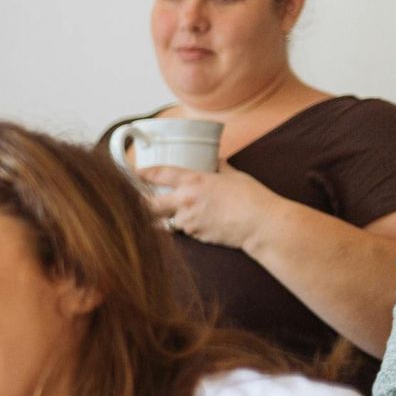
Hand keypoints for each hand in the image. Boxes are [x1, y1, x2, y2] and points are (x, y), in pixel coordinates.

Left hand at [138, 164, 280, 251]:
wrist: (262, 224)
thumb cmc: (252, 197)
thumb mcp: (235, 176)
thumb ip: (220, 167)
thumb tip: (215, 160)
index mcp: (194, 181)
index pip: (159, 174)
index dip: (142, 173)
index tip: (132, 172)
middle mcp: (186, 200)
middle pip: (149, 205)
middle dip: (139, 204)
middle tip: (135, 202)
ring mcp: (188, 220)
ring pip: (163, 221)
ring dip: (162, 218)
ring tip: (164, 214)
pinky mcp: (194, 235)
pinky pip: (181, 230)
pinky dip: (182, 227)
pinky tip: (193, 222)